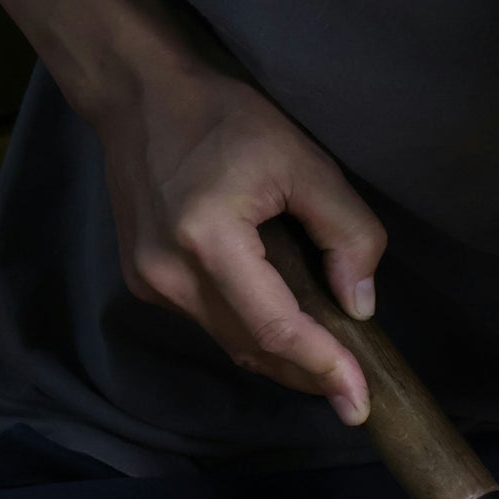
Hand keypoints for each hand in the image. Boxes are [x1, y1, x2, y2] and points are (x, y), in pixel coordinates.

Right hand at [96, 58, 384, 421]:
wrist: (138, 95)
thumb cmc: (224, 118)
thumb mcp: (304, 161)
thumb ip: (345, 231)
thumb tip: (359, 306)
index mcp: (208, 239)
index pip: (275, 328)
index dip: (322, 367)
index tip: (359, 402)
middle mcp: (169, 272)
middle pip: (253, 348)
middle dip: (308, 376)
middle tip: (355, 395)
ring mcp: (149, 282)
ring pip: (230, 343)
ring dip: (281, 359)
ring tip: (328, 363)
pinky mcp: (143, 282)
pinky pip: (210, 324)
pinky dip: (251, 333)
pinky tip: (283, 327)